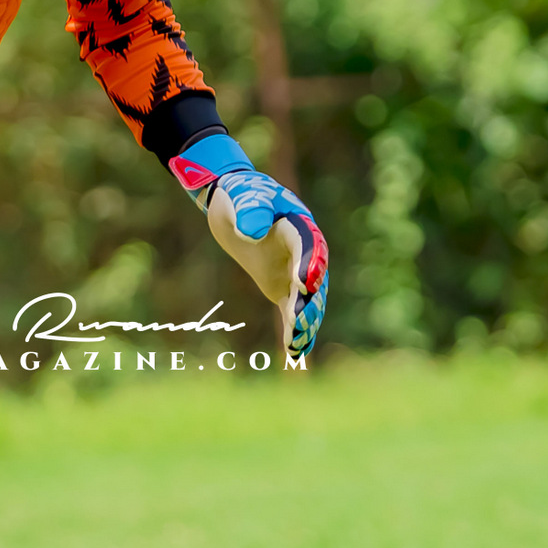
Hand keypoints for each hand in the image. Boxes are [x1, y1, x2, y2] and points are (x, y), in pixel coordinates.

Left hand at [170, 134, 328, 360]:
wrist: (234, 202)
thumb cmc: (242, 194)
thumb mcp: (245, 195)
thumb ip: (252, 210)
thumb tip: (253, 234)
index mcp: (299, 226)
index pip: (308, 247)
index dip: (310, 265)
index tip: (307, 283)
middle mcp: (304, 252)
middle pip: (314, 280)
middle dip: (309, 302)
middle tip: (301, 322)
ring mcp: (296, 271)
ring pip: (307, 301)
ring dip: (305, 322)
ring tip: (299, 344)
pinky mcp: (283, 287)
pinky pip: (292, 310)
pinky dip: (295, 330)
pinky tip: (295, 354)